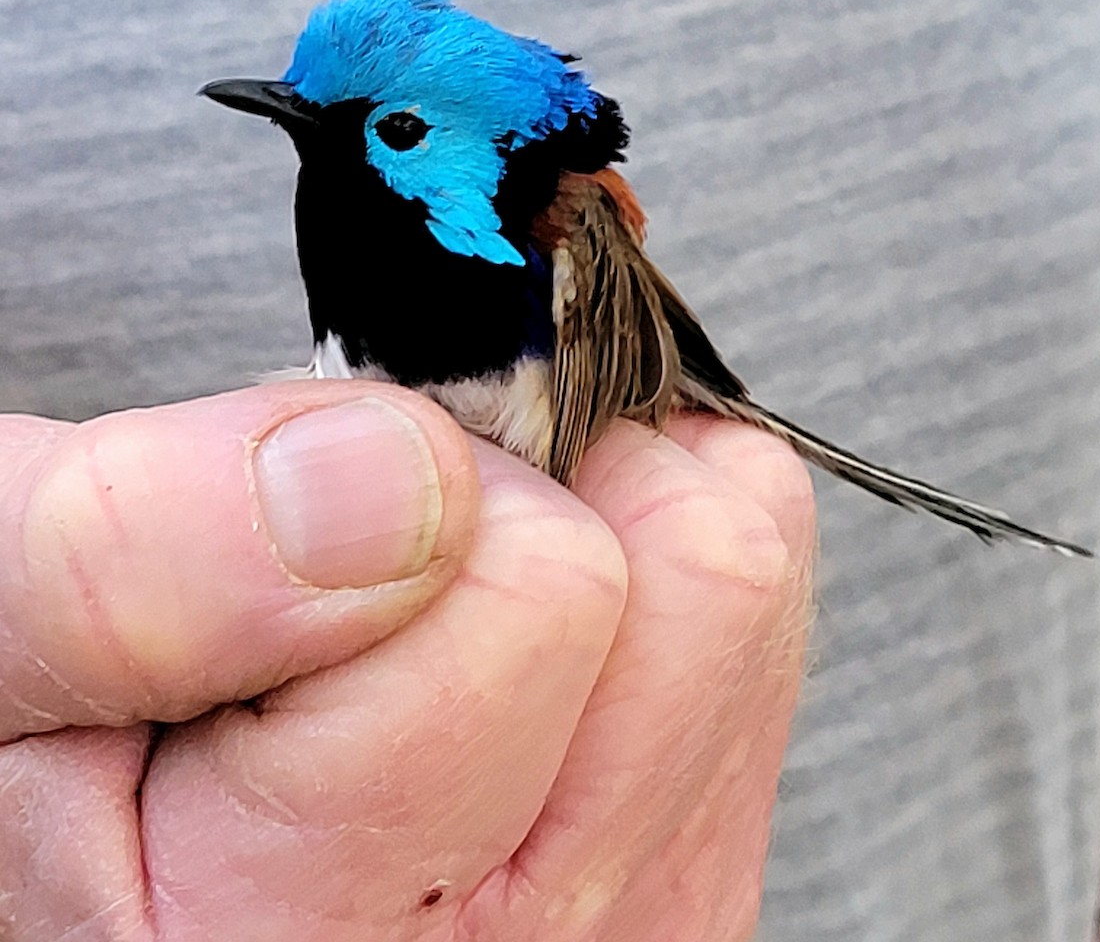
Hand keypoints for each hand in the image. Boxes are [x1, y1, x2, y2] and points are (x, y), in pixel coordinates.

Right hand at [0, 385, 813, 940]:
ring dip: (608, 517)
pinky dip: (652, 572)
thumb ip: (140, 551)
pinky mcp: (702, 861)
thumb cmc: (61, 781)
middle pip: (698, 568)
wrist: (157, 886)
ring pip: (749, 576)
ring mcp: (652, 910)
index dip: (414, 476)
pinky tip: (528, 630)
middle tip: (407, 535)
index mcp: (318, 925)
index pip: (537, 582)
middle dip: (542, 484)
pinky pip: (758, 622)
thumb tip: (388, 475)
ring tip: (460, 578)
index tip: (321, 501)